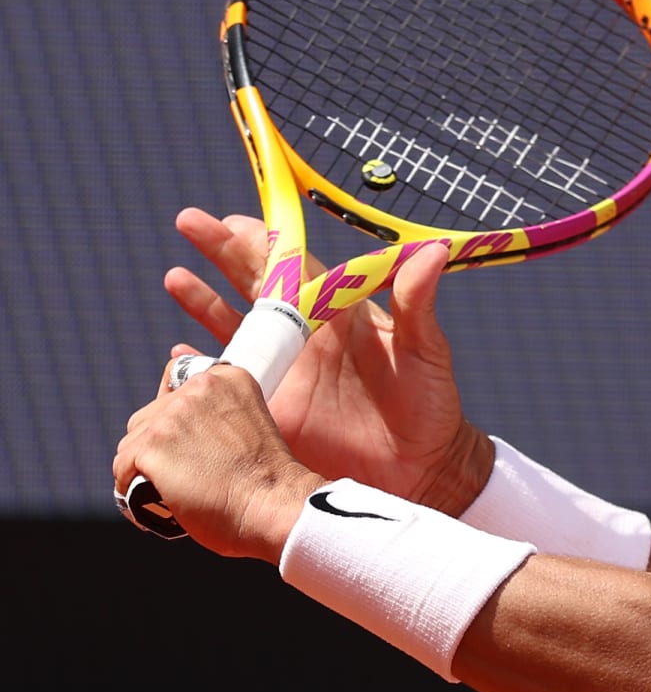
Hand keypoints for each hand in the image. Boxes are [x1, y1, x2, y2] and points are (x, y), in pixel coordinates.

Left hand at [114, 358, 322, 560]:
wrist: (274, 508)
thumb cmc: (268, 480)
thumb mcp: (251, 422)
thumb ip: (216, 402)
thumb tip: (177, 354)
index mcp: (227, 377)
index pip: (174, 384)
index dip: (178, 420)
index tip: (198, 444)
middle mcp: (197, 388)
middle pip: (148, 417)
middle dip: (160, 448)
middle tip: (192, 475)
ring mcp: (171, 417)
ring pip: (131, 444)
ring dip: (146, 469)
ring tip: (177, 491)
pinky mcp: (150, 447)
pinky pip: (122, 470)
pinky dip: (132, 491)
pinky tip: (159, 502)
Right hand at [162, 208, 492, 512]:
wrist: (421, 471)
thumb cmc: (432, 407)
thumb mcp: (426, 352)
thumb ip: (418, 304)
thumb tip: (433, 252)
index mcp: (340, 317)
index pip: (296, 268)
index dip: (266, 243)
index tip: (236, 220)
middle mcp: (306, 339)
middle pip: (255, 286)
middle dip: (222, 253)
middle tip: (190, 222)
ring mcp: (285, 374)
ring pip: (234, 328)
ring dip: (204, 302)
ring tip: (176, 277)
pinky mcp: (271, 410)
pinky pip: (226, 382)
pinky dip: (201, 368)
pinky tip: (178, 353)